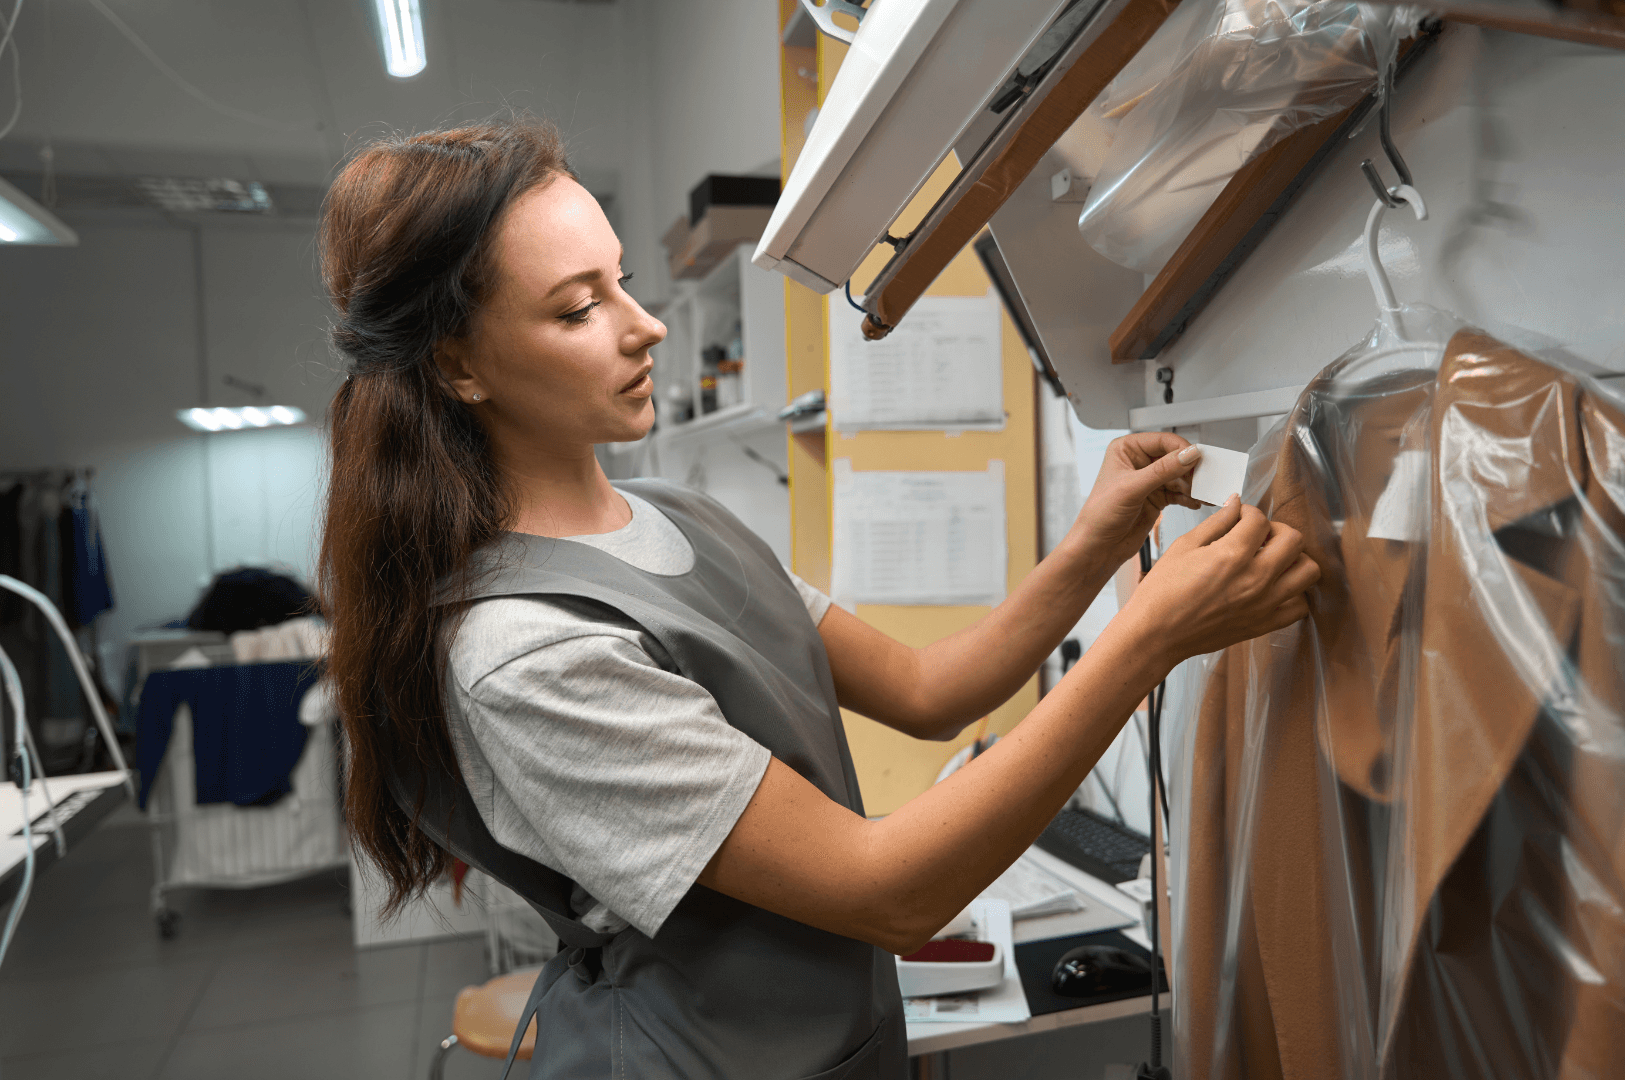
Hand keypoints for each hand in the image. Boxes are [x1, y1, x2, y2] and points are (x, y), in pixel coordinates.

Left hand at [1070, 433, 1203, 566]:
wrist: (1098, 547)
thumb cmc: (1100, 515)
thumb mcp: (1132, 488)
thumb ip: (1163, 470)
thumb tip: (1189, 454)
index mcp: (1126, 450)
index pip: (1162, 441)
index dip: (1182, 449)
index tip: (1199, 459)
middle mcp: (1139, 462)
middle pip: (1174, 458)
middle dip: (1190, 469)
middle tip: (1205, 478)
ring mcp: (1149, 480)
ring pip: (1180, 476)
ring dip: (1193, 486)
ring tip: (1204, 494)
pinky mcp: (1157, 497)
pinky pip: (1179, 492)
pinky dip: (1189, 497)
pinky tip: (1196, 502)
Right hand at [1120, 496, 1319, 667]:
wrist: (1156, 634)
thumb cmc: (1162, 593)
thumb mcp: (1183, 547)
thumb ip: (1216, 523)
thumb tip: (1235, 505)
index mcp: (1231, 555)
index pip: (1259, 519)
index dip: (1248, 512)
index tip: (1240, 518)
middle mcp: (1255, 578)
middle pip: (1294, 539)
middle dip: (1277, 530)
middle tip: (1260, 536)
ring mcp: (1264, 603)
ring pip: (1308, 570)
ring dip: (1294, 559)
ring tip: (1272, 560)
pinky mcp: (1264, 624)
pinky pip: (1301, 605)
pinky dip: (1294, 593)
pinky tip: (1274, 587)